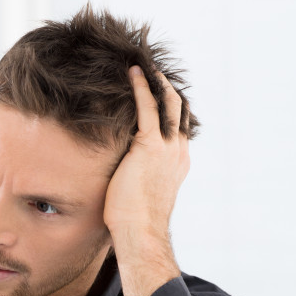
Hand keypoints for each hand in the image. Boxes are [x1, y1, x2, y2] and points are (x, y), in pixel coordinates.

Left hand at [104, 66, 188, 295]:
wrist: (139, 234)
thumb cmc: (131, 222)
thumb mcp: (137, 192)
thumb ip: (133, 176)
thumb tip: (117, 175)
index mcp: (177, 162)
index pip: (178, 125)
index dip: (170, 105)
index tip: (158, 88)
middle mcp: (177, 151)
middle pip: (178, 109)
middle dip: (166, 86)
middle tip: (151, 66)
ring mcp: (167, 148)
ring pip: (168, 103)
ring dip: (155, 80)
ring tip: (141, 62)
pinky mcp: (150, 147)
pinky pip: (148, 108)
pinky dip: (141, 88)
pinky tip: (131, 73)